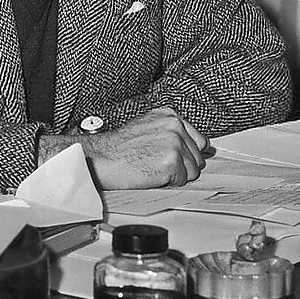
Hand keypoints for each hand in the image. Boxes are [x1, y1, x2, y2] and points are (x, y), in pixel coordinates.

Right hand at [39, 108, 207, 189]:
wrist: (101, 158)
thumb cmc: (118, 147)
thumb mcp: (147, 128)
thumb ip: (171, 133)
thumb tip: (192, 149)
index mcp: (169, 115)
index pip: (199, 140)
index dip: (187, 154)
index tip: (175, 159)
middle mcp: (175, 125)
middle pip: (198, 157)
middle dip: (182, 166)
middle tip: (157, 164)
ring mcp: (174, 142)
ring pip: (193, 171)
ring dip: (176, 175)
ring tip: (152, 168)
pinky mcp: (171, 161)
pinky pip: (182, 181)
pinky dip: (168, 183)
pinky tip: (151, 174)